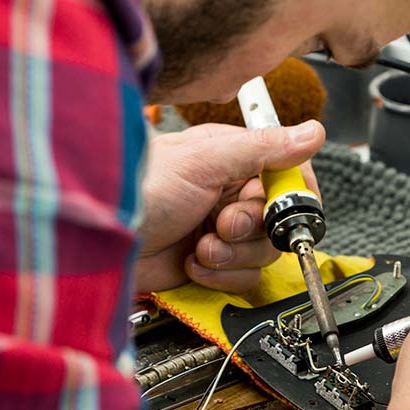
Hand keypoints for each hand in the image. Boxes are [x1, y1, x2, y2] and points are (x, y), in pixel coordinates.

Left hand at [134, 121, 324, 293]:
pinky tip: (192, 263)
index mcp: (232, 159)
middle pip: (279, 220)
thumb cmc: (138, 189)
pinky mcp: (210, 264)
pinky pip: (242, 277)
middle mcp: (230, 193)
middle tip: (222, 224)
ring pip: (263, 253)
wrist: (98, 242)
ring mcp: (220, 230)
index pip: (287, 175)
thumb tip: (312, 132)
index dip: (290, 196)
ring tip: (201, 246)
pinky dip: (219, 275)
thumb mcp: (204, 160)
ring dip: (232, 255)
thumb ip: (263, 147)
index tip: (282, 207)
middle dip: (251, 229)